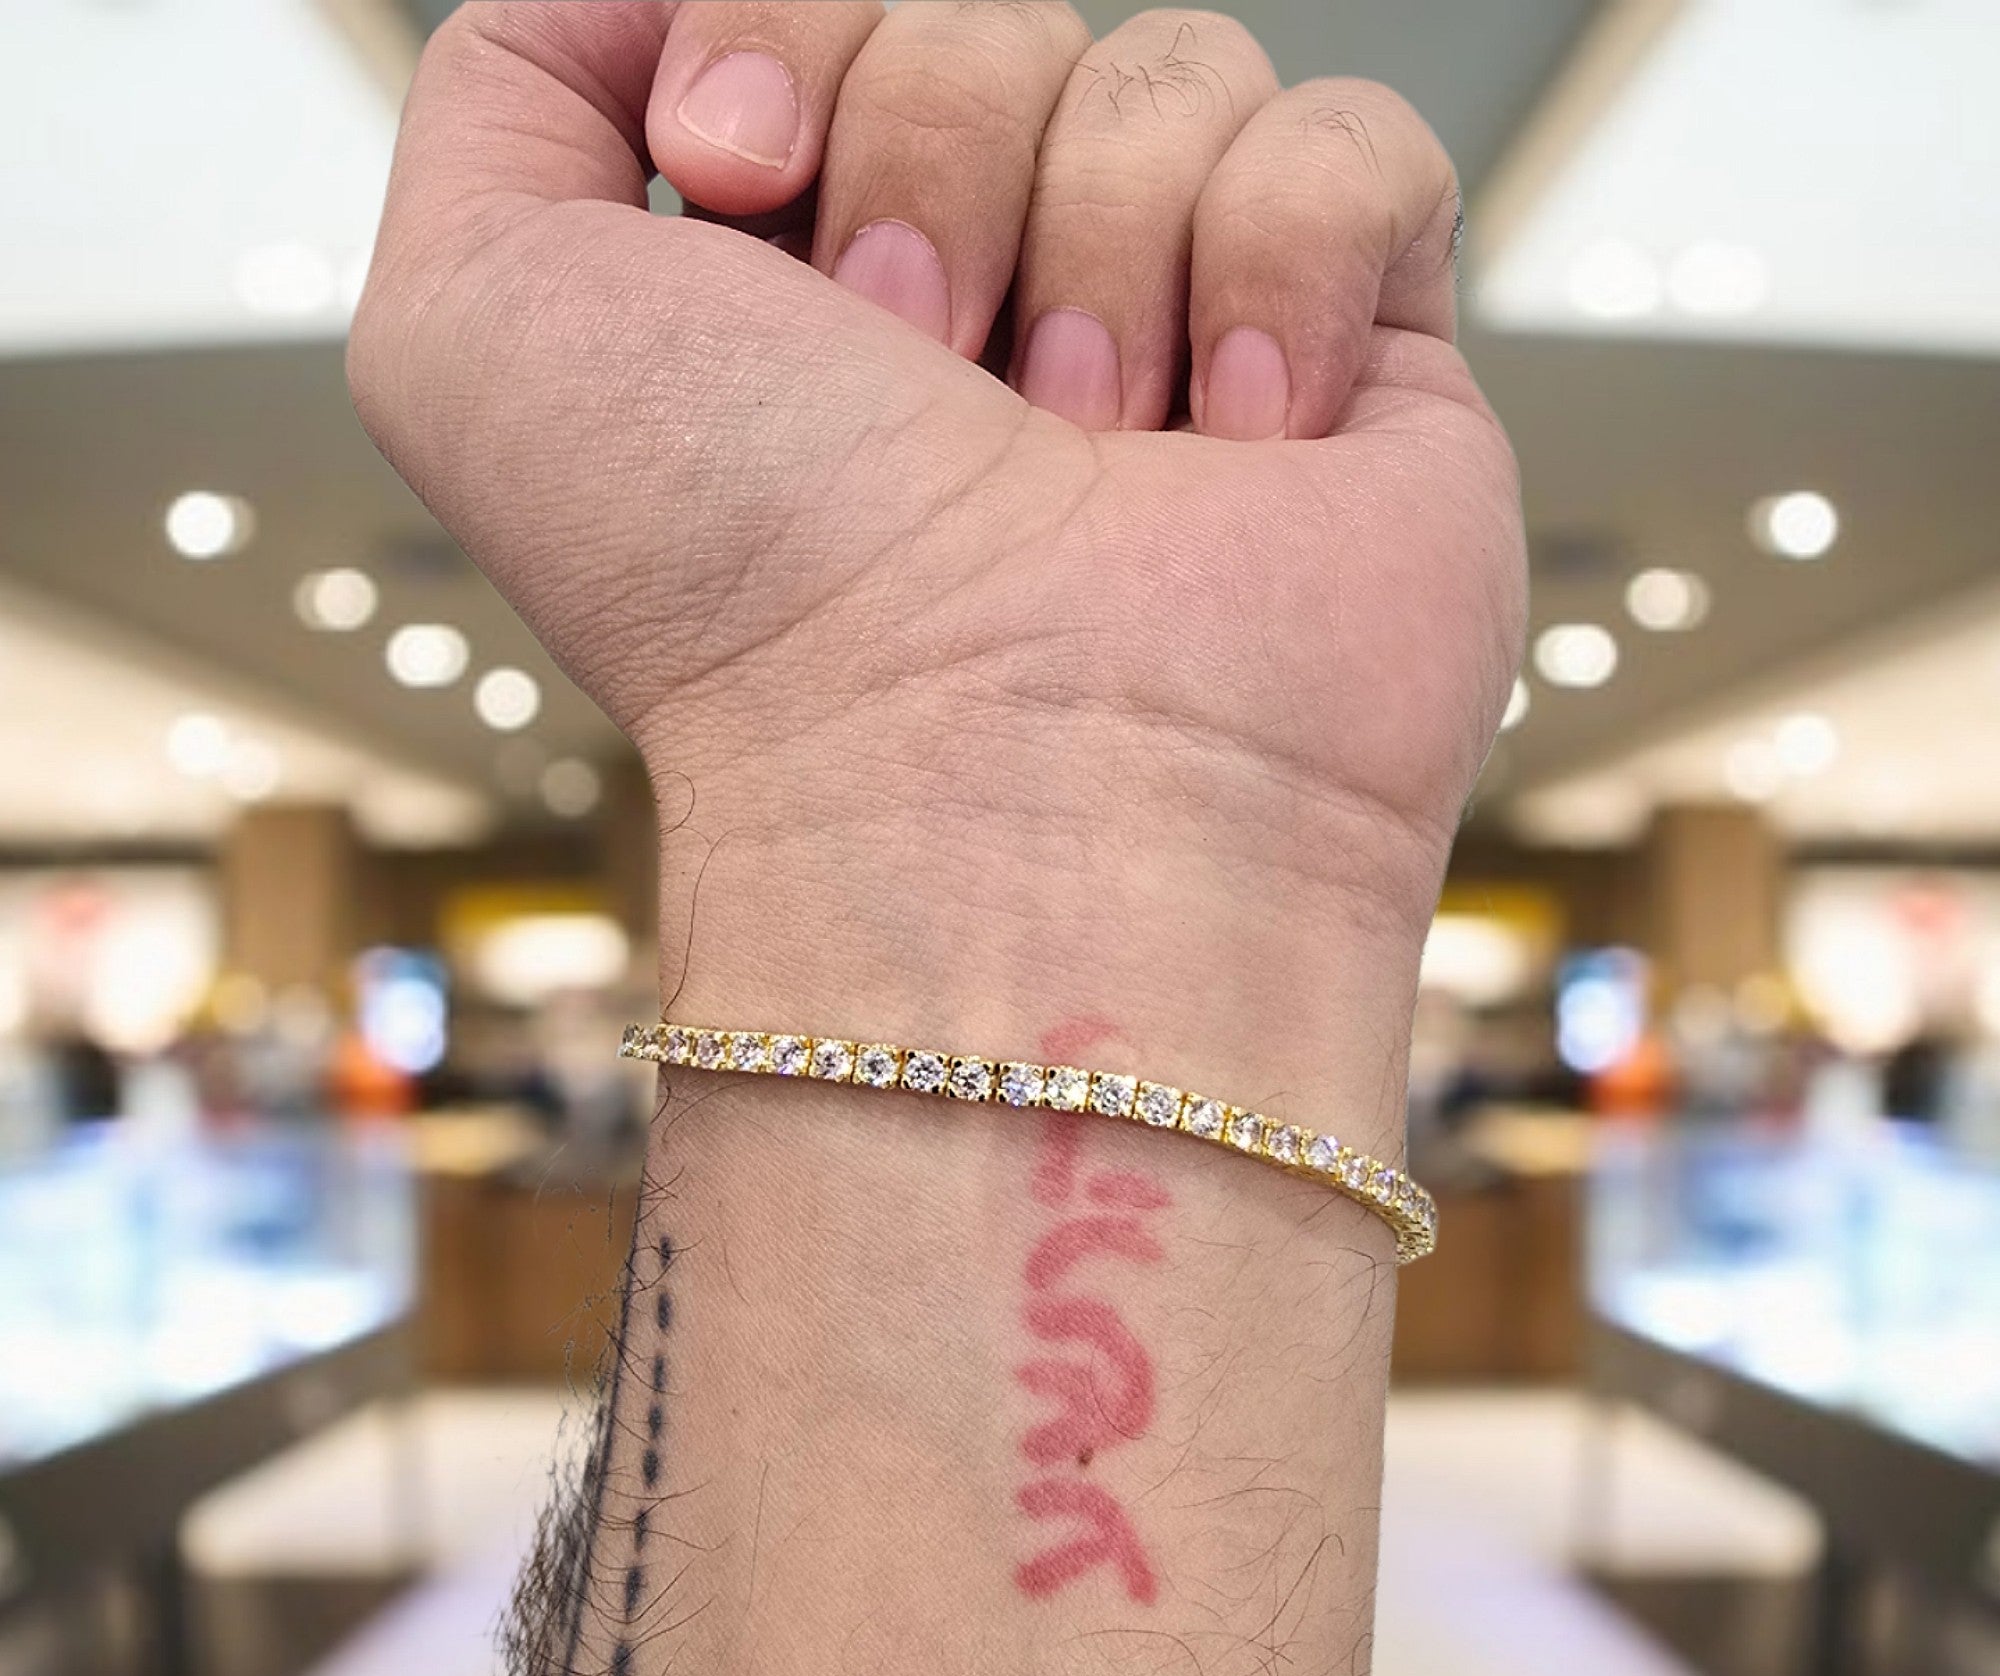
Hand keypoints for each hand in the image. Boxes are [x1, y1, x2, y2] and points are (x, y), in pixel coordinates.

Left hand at [354, 2, 1524, 1130]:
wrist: (985, 784)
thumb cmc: (740, 595)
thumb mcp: (475, 318)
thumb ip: (510, 84)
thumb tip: (680, 14)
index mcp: (805, 272)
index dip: (781, 28)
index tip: (742, 176)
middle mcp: (991, 295)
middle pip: (993, 11)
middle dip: (931, 157)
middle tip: (920, 372)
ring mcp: (1178, 327)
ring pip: (1176, 64)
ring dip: (1093, 251)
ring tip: (1075, 451)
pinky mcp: (1359, 368)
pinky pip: (1359, 149)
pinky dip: (1280, 275)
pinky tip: (1232, 442)